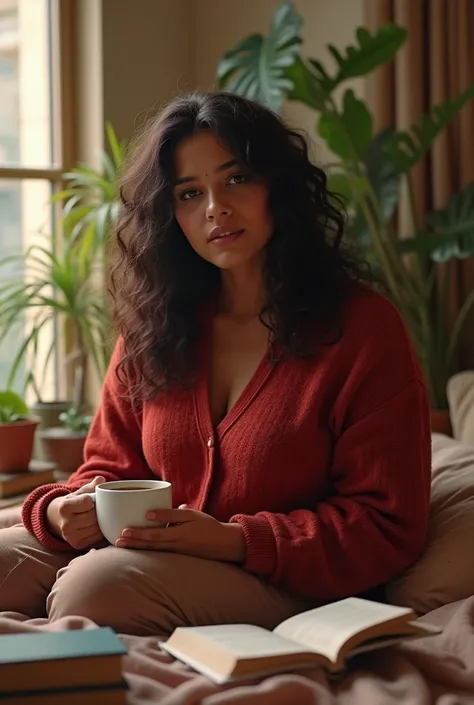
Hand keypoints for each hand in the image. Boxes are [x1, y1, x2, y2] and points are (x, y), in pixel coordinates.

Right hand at [46, 476, 105, 549]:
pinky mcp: (77, 544)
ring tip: (101, 516)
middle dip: (100, 511)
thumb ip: (90, 486)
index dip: (93, 500)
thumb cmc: (71, 503)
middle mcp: (65, 523)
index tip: (92, 500)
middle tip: (101, 508)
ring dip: (102, 522)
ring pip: (96, 528)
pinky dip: (101, 531)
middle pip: (93, 516)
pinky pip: (96, 538)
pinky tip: (99, 525)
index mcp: (64, 507)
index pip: (87, 502)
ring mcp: (71, 536)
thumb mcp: (78, 493)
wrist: (55, 519)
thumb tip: (101, 479)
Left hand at [115, 505, 246, 562]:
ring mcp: (176, 553)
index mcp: (178, 535)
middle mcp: (175, 546)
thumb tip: (150, 513)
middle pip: (149, 545)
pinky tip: (139, 549)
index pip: (154, 536)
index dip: (138, 534)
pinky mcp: (178, 556)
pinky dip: (147, 551)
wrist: (224, 544)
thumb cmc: (208, 526)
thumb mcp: (192, 515)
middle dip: (133, 543)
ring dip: (137, 548)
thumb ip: (172, 514)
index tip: (123, 531)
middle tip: (116, 541)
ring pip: (153, 551)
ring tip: (122, 545)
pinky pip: (159, 553)